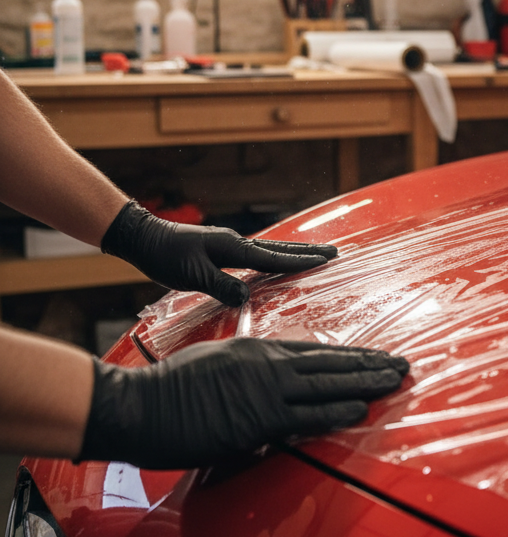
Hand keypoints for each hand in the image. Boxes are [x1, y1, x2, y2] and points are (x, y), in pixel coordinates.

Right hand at [78, 339, 409, 469]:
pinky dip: (335, 411)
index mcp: (257, 351)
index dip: (350, 356)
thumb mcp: (215, 364)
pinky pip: (306, 415)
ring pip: (327, 384)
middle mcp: (266, 364)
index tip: (376, 357)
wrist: (138, 405)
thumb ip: (248, 370)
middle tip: (403, 365)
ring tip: (395, 381)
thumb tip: (271, 382)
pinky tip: (360, 408)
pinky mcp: (257, 418)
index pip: (316, 352)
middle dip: (370, 365)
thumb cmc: (169, 390)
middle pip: (330, 363)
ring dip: (365, 383)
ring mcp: (263, 390)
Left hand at [102, 200, 336, 306]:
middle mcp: (236, 242)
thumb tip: (247, 297)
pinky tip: (277, 262)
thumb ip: (221, 286)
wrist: (143, 238)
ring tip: (315, 255)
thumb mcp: (191, 276)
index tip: (327, 260)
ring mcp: (230, 244)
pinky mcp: (222, 249)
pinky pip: (257, 254)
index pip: (274, 257)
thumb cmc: (164, 257)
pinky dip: (275, 256)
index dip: (301, 260)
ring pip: (270, 249)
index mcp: (233, 247)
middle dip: (308, 251)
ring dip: (294, 252)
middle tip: (335, 252)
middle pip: (279, 248)